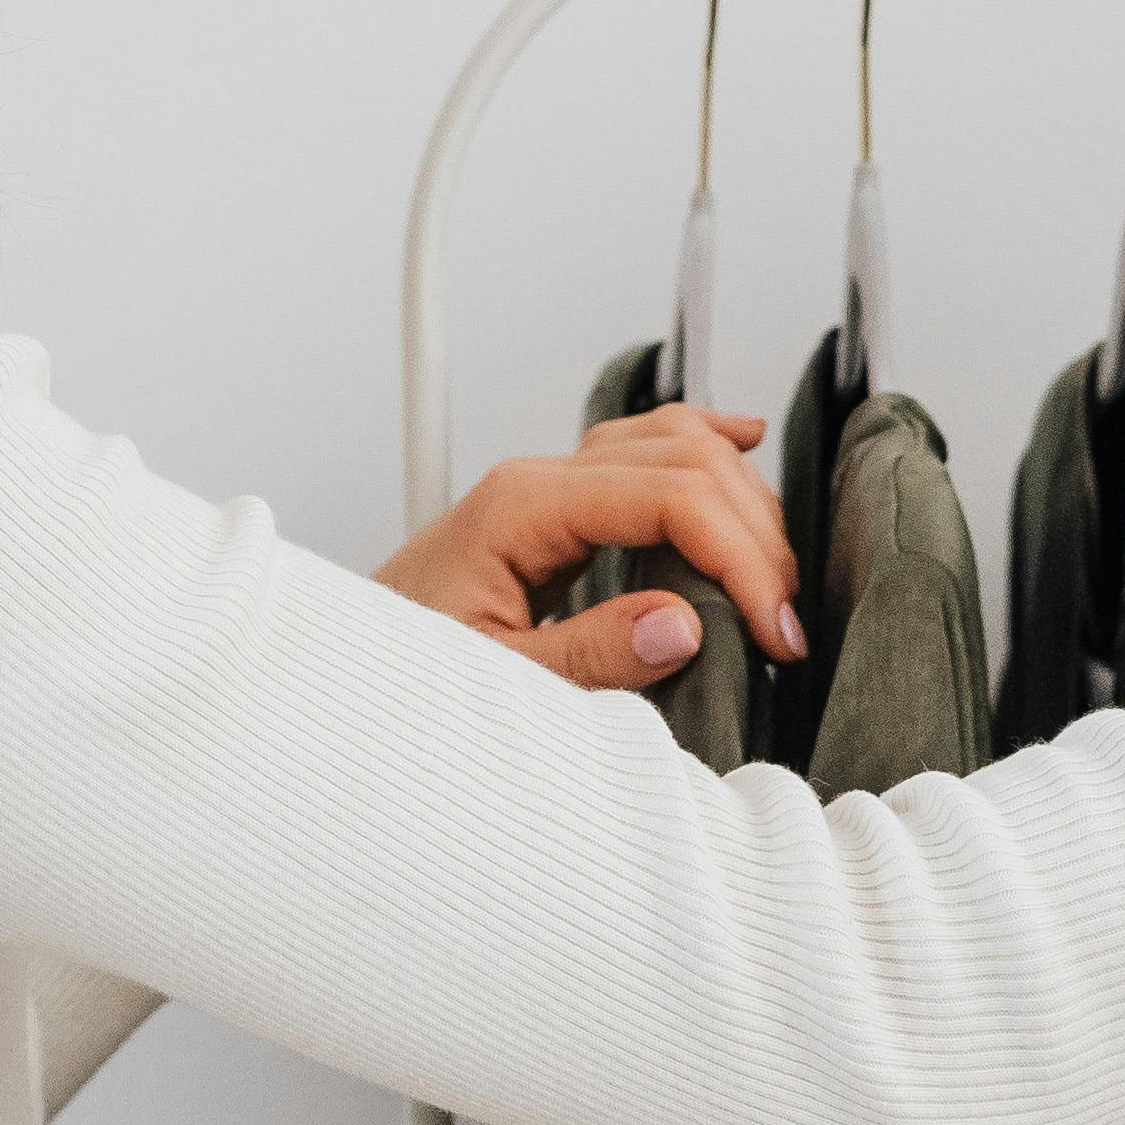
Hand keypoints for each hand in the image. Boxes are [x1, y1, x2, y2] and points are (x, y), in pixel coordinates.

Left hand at [379, 409, 805, 692]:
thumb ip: (587, 656)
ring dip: (741, 501)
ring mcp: (550, 484)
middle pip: (686, 461)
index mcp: (523, 506)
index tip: (778, 632)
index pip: (670, 496)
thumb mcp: (492, 682)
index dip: (741, 558)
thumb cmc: (399, 674)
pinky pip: (644, 450)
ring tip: (774, 582)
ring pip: (675, 443)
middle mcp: (540, 479)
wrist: (340, 672)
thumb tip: (684, 626)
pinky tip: (741, 443)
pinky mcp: (558, 505)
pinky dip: (702, 445)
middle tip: (785, 626)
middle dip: (754, 538)